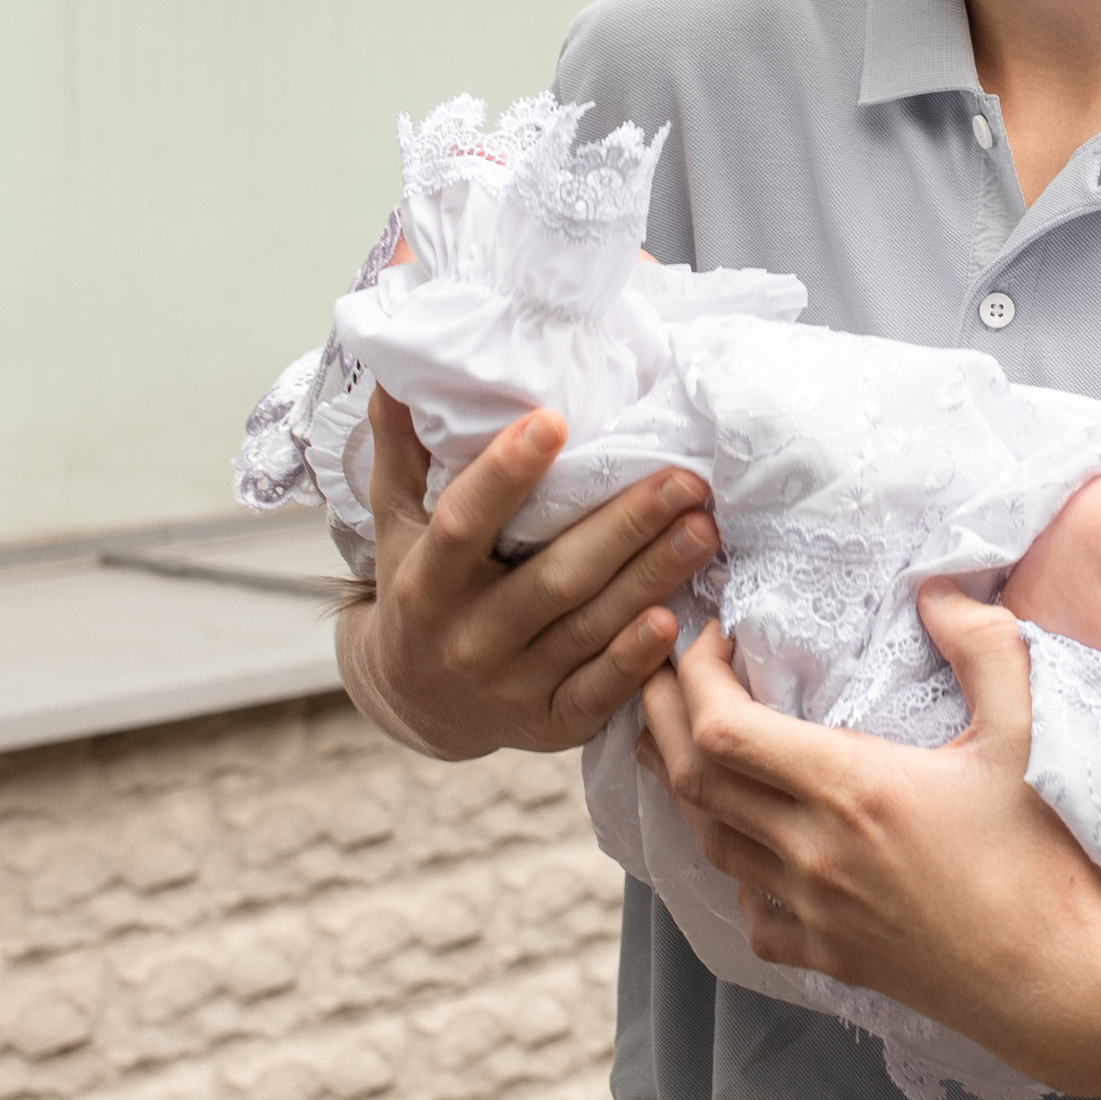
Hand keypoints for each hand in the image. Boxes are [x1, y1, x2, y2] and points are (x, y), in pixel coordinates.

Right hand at [337, 391, 719, 760]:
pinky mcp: (549, 725)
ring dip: (651, 577)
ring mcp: (510, 686)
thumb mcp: (398, 526)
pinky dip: (634, 661)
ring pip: (588, 628)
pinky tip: (672, 620)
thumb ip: (402, 453)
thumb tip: (397, 374)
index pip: (464, 522)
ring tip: (703, 528)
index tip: (554, 420)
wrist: (412, 704)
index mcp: (427, 581)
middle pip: (553, 578)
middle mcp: (466, 637)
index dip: (506, 473)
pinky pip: (598, 694)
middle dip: (624, 526)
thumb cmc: (418, 591)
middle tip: (685, 478)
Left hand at [638, 583, 1100, 1099]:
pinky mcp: (831, 957)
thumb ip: (985, 647)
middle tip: (659, 665)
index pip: (722, 726)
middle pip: (693, 778)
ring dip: (683, 783)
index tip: (709, 634)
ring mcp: (815, 911)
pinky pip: (750, 910)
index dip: (694, 673)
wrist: (1065, 984)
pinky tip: (746, 841)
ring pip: (708, 841)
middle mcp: (815, 852)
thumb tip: (937, 586)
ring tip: (676, 735)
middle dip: (660, 712)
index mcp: (852, 788)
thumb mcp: (1030, 735)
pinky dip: (731, 867)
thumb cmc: (1052, 857)